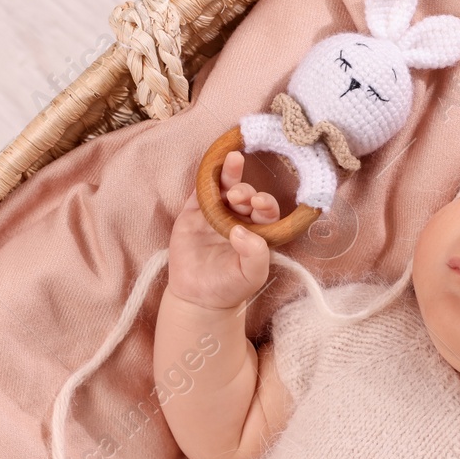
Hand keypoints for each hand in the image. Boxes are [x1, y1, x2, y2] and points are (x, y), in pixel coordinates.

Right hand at [166, 151, 279, 311]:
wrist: (197, 297)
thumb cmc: (230, 287)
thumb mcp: (251, 276)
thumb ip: (256, 254)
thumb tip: (241, 230)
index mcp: (258, 230)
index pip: (266, 211)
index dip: (265, 204)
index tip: (259, 204)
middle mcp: (238, 218)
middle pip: (246, 195)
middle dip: (246, 191)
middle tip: (239, 197)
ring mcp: (215, 213)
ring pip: (225, 187)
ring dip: (230, 174)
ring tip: (234, 161)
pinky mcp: (193, 212)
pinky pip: (199, 191)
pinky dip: (205, 177)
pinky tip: (211, 165)